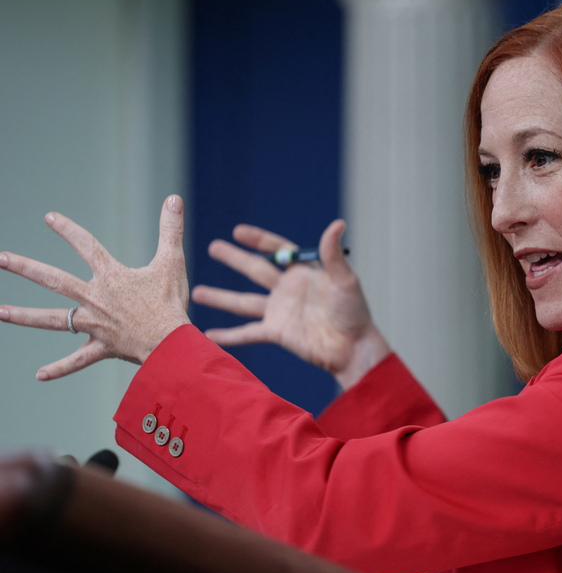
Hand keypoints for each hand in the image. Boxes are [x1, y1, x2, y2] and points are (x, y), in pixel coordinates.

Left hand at [0, 195, 191, 379]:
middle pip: (53, 280)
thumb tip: (174, 198)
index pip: (86, 246)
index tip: (49, 218)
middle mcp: (95, 299)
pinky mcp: (101, 348)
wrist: (172, 344)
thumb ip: (171, 230)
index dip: (68, 230)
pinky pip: (77, 360)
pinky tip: (39, 375)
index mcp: (112, 277)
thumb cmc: (172, 303)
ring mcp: (95, 325)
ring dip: (23, 316)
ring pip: (52, 320)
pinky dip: (59, 368)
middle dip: (24, 268)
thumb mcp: (172, 262)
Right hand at [190, 219, 389, 388]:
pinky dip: (228, 335)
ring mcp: (280, 311)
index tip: (238, 231)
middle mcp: (288, 289)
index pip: (278, 250)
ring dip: (220, 298)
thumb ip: (334, 255)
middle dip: (234, 258)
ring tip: (195, 292)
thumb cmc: (355, 313)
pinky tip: (207, 334)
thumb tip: (338, 223)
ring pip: (244, 301)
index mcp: (304, 272)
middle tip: (213, 247)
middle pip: (255, 270)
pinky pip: (247, 332)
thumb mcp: (345, 281)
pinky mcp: (276, 333)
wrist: (353, 349)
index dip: (259, 240)